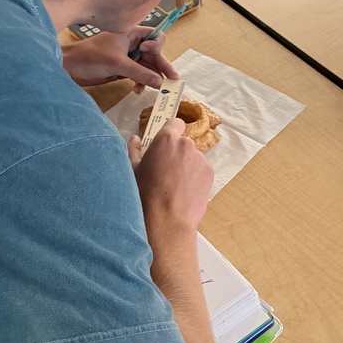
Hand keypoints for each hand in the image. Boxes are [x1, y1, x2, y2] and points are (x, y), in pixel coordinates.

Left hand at [62, 29, 177, 89]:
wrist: (69, 68)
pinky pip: (138, 75)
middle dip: (161, 67)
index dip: (156, 46)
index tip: (148, 52)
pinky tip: (137, 90)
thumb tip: (160, 82)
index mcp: (131, 33)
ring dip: (151, 77)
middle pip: (154, 54)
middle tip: (172, 81)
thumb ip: (140, 73)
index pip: (154, 36)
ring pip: (147, 67)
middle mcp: (132, 44)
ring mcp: (127, 57)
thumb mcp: (117, 64)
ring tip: (155, 89)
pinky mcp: (122, 69)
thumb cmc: (90, 57)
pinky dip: (140, 82)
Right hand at [133, 119, 213, 234]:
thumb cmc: (145, 193)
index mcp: (166, 139)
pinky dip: (195, 178)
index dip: (172, 131)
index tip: (167, 142)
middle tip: (166, 170)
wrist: (167, 219)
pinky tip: (185, 191)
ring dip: (187, 166)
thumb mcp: (133, 170)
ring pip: (193, 158)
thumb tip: (135, 139)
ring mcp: (200, 159)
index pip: (175, 123)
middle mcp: (186, 145)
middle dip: (177, 153)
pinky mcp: (210, 173)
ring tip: (176, 185)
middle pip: (184, 143)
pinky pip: (202, 171)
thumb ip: (134, 150)